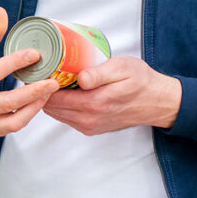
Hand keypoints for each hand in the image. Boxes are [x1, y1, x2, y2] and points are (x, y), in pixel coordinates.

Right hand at [0, 7, 59, 136]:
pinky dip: (29, 114)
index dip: (15, 63)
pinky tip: (40, 101)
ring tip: (50, 91)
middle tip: (53, 81)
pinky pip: (14, 126)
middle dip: (33, 91)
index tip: (36, 54)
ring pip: (14, 119)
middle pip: (6, 101)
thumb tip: (1, 11)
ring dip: (35, 106)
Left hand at [42, 56, 181, 135]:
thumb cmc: (141, 81)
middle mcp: (89, 120)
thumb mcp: (122, 69)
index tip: (39, 69)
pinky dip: (61, 106)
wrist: (157, 102)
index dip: (42, 83)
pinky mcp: (92, 128)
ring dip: (50, 99)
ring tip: (52, 79)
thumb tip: (80, 78)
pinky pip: (67, 118)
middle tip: (42, 72)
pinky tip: (65, 90)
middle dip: (43, 91)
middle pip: (51, 107)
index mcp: (94, 104)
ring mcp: (90, 126)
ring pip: (57, 114)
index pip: (53, 98)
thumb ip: (99, 74)